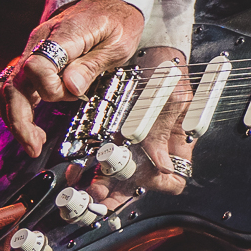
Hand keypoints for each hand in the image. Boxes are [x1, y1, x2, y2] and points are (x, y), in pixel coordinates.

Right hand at [0, 0, 143, 157]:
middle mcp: (39, 43)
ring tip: (32, 142)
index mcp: (62, 35)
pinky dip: (16, 107)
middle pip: (13, 82)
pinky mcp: (33, 59)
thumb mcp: (119, 41)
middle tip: (34, 145)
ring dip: (14, 117)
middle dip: (20, 118)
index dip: (49, 86)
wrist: (108, 0)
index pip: (37, 65)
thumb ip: (94, 64)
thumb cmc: (117, 19)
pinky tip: (26, 126)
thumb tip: (71, 87)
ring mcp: (32, 51)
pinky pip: (14, 85)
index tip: (73, 95)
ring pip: (7, 87)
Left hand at [78, 47, 194, 214]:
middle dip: (116, 195)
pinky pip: (98, 165)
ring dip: (96, 188)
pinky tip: (75, 171)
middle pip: (137, 187)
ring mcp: (130, 149)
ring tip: (80, 189)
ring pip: (114, 181)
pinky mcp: (109, 142)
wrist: (150, 55)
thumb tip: (163, 166)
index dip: (159, 184)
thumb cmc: (169, 72)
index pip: (173, 179)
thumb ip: (164, 128)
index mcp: (176, 146)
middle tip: (97, 194)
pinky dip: (86, 171)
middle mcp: (152, 152)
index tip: (142, 179)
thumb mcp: (172, 96)